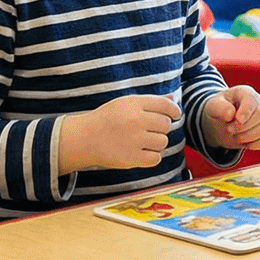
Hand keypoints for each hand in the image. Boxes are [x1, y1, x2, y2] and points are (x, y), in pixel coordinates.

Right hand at [59, 94, 180, 173]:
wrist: (84, 139)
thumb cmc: (106, 119)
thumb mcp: (125, 103)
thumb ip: (149, 102)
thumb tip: (172, 100)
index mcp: (134, 104)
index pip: (165, 106)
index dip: (174, 111)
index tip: (175, 115)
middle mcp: (136, 121)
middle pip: (166, 125)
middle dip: (160, 127)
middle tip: (149, 130)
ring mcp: (134, 140)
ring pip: (163, 142)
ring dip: (157, 143)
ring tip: (143, 141)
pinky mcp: (131, 158)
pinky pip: (156, 158)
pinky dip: (151, 157)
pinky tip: (141, 152)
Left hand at [202, 86, 259, 150]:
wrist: (222, 121)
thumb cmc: (219, 110)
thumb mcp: (213, 106)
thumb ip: (220, 108)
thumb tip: (231, 114)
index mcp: (246, 93)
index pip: (252, 100)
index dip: (246, 111)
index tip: (238, 119)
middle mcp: (259, 104)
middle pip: (259, 115)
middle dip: (241, 126)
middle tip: (228, 129)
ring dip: (245, 137)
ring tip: (234, 134)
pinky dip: (252, 144)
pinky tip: (243, 140)